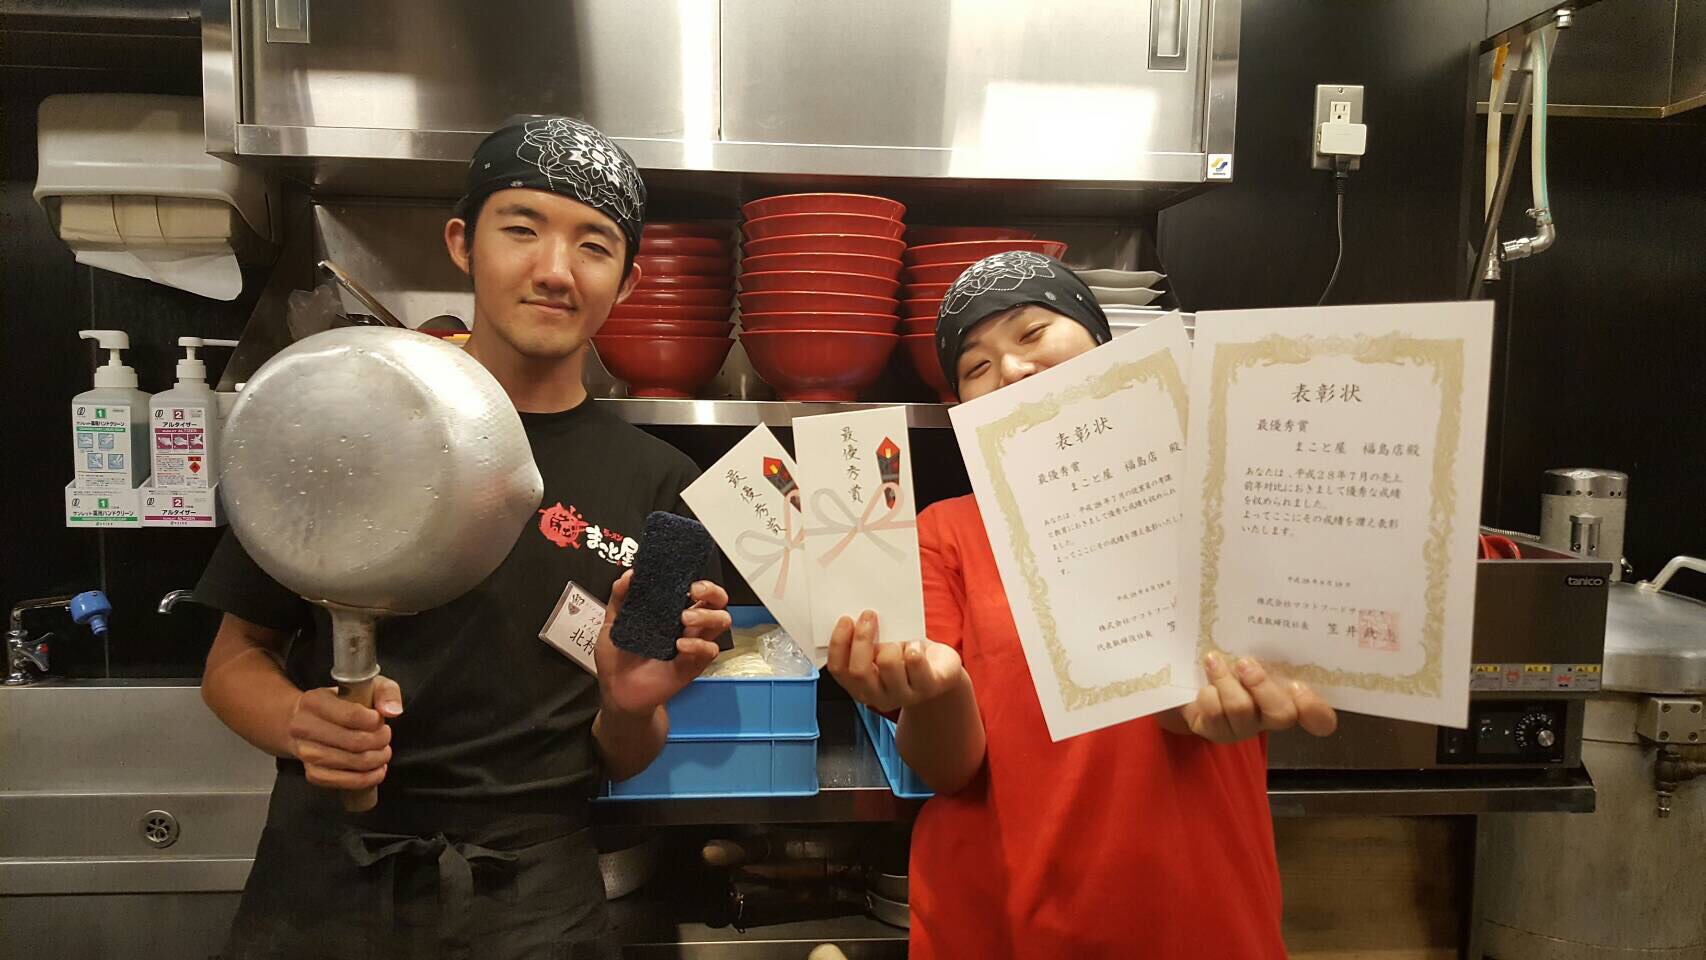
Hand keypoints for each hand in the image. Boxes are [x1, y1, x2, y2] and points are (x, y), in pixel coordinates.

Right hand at [288, 676, 402, 789]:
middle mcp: (304, 727)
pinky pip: (339, 781)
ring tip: (383, 753)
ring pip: (350, 763)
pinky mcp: (310, 771)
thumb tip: (392, 711)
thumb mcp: (365, 686)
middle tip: (386, 738)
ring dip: (375, 761)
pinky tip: (375, 771)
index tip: (381, 720)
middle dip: (380, 742)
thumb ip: (385, 691)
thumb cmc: (341, 702)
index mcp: (315, 701)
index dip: (375, 721)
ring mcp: (305, 752)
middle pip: (354, 742)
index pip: (352, 716)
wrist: (307, 720)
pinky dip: (363, 779)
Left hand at [595, 571, 728, 717]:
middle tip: (694, 591)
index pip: (697, 590)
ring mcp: (693, 644)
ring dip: (707, 615)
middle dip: (712, 592)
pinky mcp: (693, 664)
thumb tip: (630, 575)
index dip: (698, 580)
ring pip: (721, 621)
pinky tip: (681, 645)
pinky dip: (698, 644)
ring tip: (684, 619)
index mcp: (672, 612)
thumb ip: (619, 598)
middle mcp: (687, 625)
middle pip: (718, 602)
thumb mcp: (613, 623)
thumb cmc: (617, 657)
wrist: (616, 690)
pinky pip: (709, 650)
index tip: (686, 578)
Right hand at [827, 610, 964, 713]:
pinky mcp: (927, 687)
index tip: (846, 619)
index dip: (839, 644)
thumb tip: (857, 617)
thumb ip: (867, 641)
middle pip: (859, 671)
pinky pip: (914, 661)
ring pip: (888, 664)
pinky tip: (916, 646)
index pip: (839, 670)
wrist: (940, 671)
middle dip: (862, 639)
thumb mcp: (881, 649)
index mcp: (859, 686)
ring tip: (899, 639)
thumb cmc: (905, 655)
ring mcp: (903, 696)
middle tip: (869, 615)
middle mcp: (878, 697)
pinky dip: (914, 645)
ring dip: (892, 643)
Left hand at [1160, 653, 1337, 743]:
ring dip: (1225, 680)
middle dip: (1262, 686)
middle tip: (1245, 663)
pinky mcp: (1218, 731)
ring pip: (1242, 710)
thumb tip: (1263, 602)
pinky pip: (1215, 714)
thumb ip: (1266, 639)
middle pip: (1283, 714)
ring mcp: (1245, 727)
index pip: (1320, 718)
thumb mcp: (1251, 646)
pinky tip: (1202, 683)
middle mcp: (1272, 714)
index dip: (1315, 709)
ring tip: (1213, 660)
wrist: (1192, 676)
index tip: (1298, 685)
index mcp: (1291, 695)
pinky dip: (1207, 692)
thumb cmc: (1232, 656)